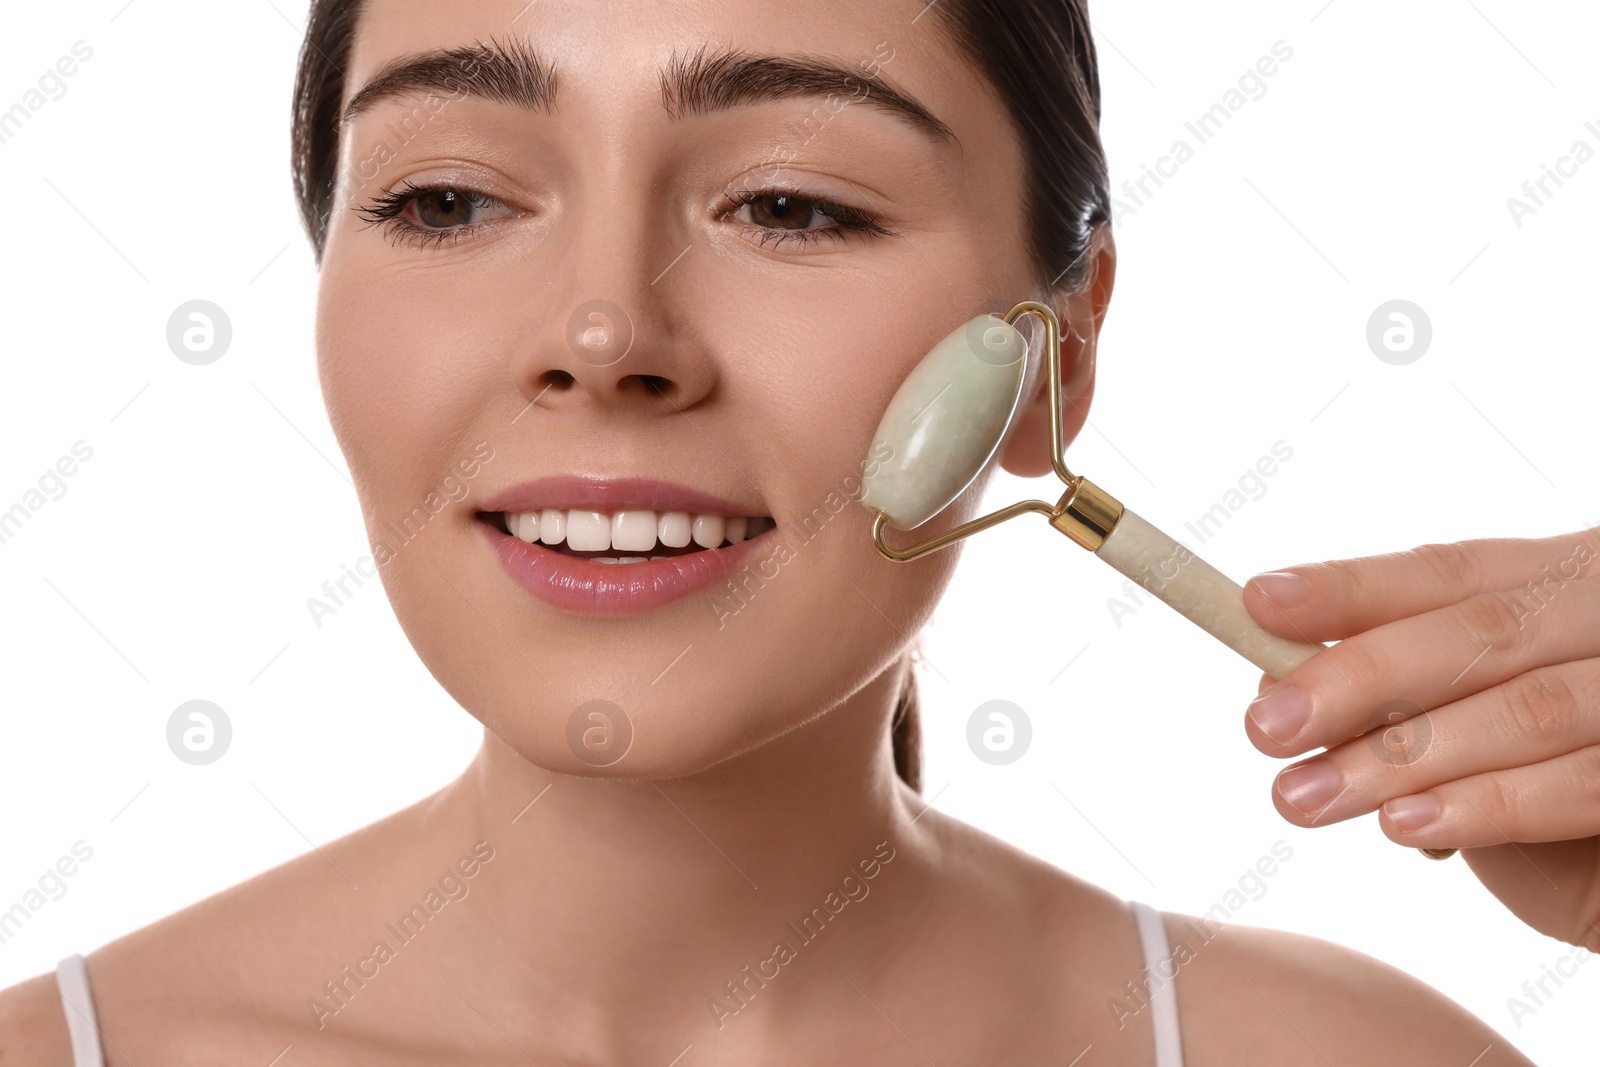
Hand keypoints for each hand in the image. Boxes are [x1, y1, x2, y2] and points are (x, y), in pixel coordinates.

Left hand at [1239, 529, 1599, 951]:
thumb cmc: (1545, 777)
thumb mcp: (1466, 712)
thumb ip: (1395, 690)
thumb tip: (1274, 684)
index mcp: (1561, 581)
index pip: (1451, 571)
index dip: (1353, 587)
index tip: (1259, 602)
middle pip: (1483, 632)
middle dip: (1362, 679)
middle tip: (1264, 726)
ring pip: (1527, 710)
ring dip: (1402, 756)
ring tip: (1305, 797)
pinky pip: (1582, 786)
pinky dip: (1488, 804)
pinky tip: (1404, 826)